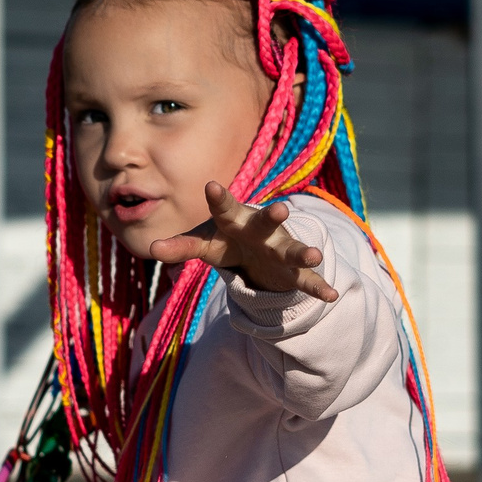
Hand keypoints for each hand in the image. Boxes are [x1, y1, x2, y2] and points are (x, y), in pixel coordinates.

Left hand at [148, 183, 338, 301]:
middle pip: (266, 222)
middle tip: (281, 209)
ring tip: (316, 256)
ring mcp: (279, 249)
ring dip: (303, 253)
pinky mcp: (292, 272)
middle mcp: (261, 231)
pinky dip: (318, 288)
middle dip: (273, 216)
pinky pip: (306, 281)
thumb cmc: (226, 241)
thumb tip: (150, 247)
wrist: (257, 251)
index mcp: (235, 221)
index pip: (224, 208)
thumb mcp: (204, 245)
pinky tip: (330, 296)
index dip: (219, 199)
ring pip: (292, 250)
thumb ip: (180, 246)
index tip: (211, 186)